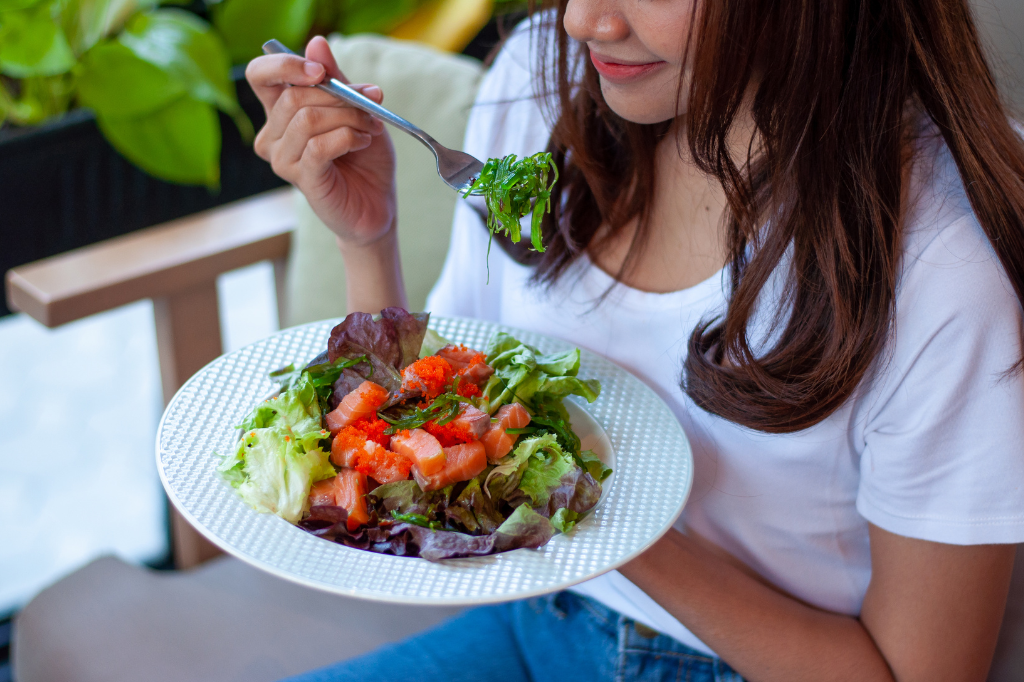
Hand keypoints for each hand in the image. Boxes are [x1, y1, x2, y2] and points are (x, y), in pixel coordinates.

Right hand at [246, 36, 396, 246]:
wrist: (377, 203)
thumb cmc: (364, 158)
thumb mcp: (355, 109)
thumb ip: (336, 79)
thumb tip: (316, 42)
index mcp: (281, 112)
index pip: (260, 75)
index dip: (286, 65)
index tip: (322, 72)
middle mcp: (274, 136)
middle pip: (294, 97)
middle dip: (339, 96)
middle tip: (369, 106)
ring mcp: (283, 159)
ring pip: (307, 119)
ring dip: (348, 118)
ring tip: (369, 129)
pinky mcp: (301, 179)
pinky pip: (319, 146)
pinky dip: (347, 138)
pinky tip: (362, 143)